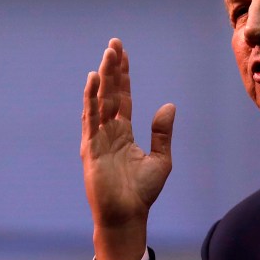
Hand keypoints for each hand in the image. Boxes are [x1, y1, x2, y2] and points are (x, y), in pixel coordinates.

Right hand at [81, 38, 175, 259]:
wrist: (127, 215)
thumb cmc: (142, 192)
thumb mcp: (161, 159)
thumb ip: (162, 132)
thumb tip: (169, 105)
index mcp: (124, 132)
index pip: (123, 97)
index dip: (123, 76)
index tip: (123, 54)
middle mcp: (109, 131)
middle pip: (110, 93)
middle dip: (112, 69)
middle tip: (114, 44)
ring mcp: (98, 138)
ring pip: (100, 101)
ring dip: (103, 77)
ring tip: (107, 55)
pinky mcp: (90, 148)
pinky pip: (90, 118)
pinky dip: (91, 99)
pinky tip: (93, 81)